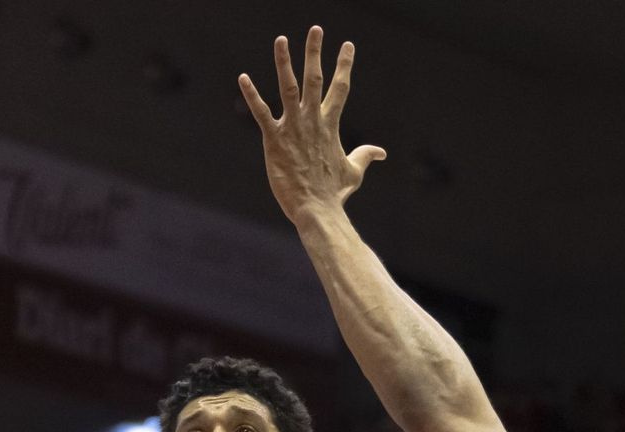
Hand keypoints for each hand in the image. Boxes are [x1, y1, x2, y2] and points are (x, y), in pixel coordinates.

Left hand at [238, 27, 385, 226]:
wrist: (317, 210)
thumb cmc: (334, 193)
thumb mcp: (354, 171)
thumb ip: (365, 155)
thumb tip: (381, 152)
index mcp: (330, 125)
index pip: (340, 89)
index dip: (344, 65)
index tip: (347, 45)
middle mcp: (312, 121)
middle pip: (315, 80)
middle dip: (315, 53)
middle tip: (315, 29)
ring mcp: (293, 129)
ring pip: (288, 88)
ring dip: (284, 63)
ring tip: (281, 40)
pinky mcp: (274, 140)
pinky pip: (261, 113)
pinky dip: (251, 95)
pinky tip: (242, 78)